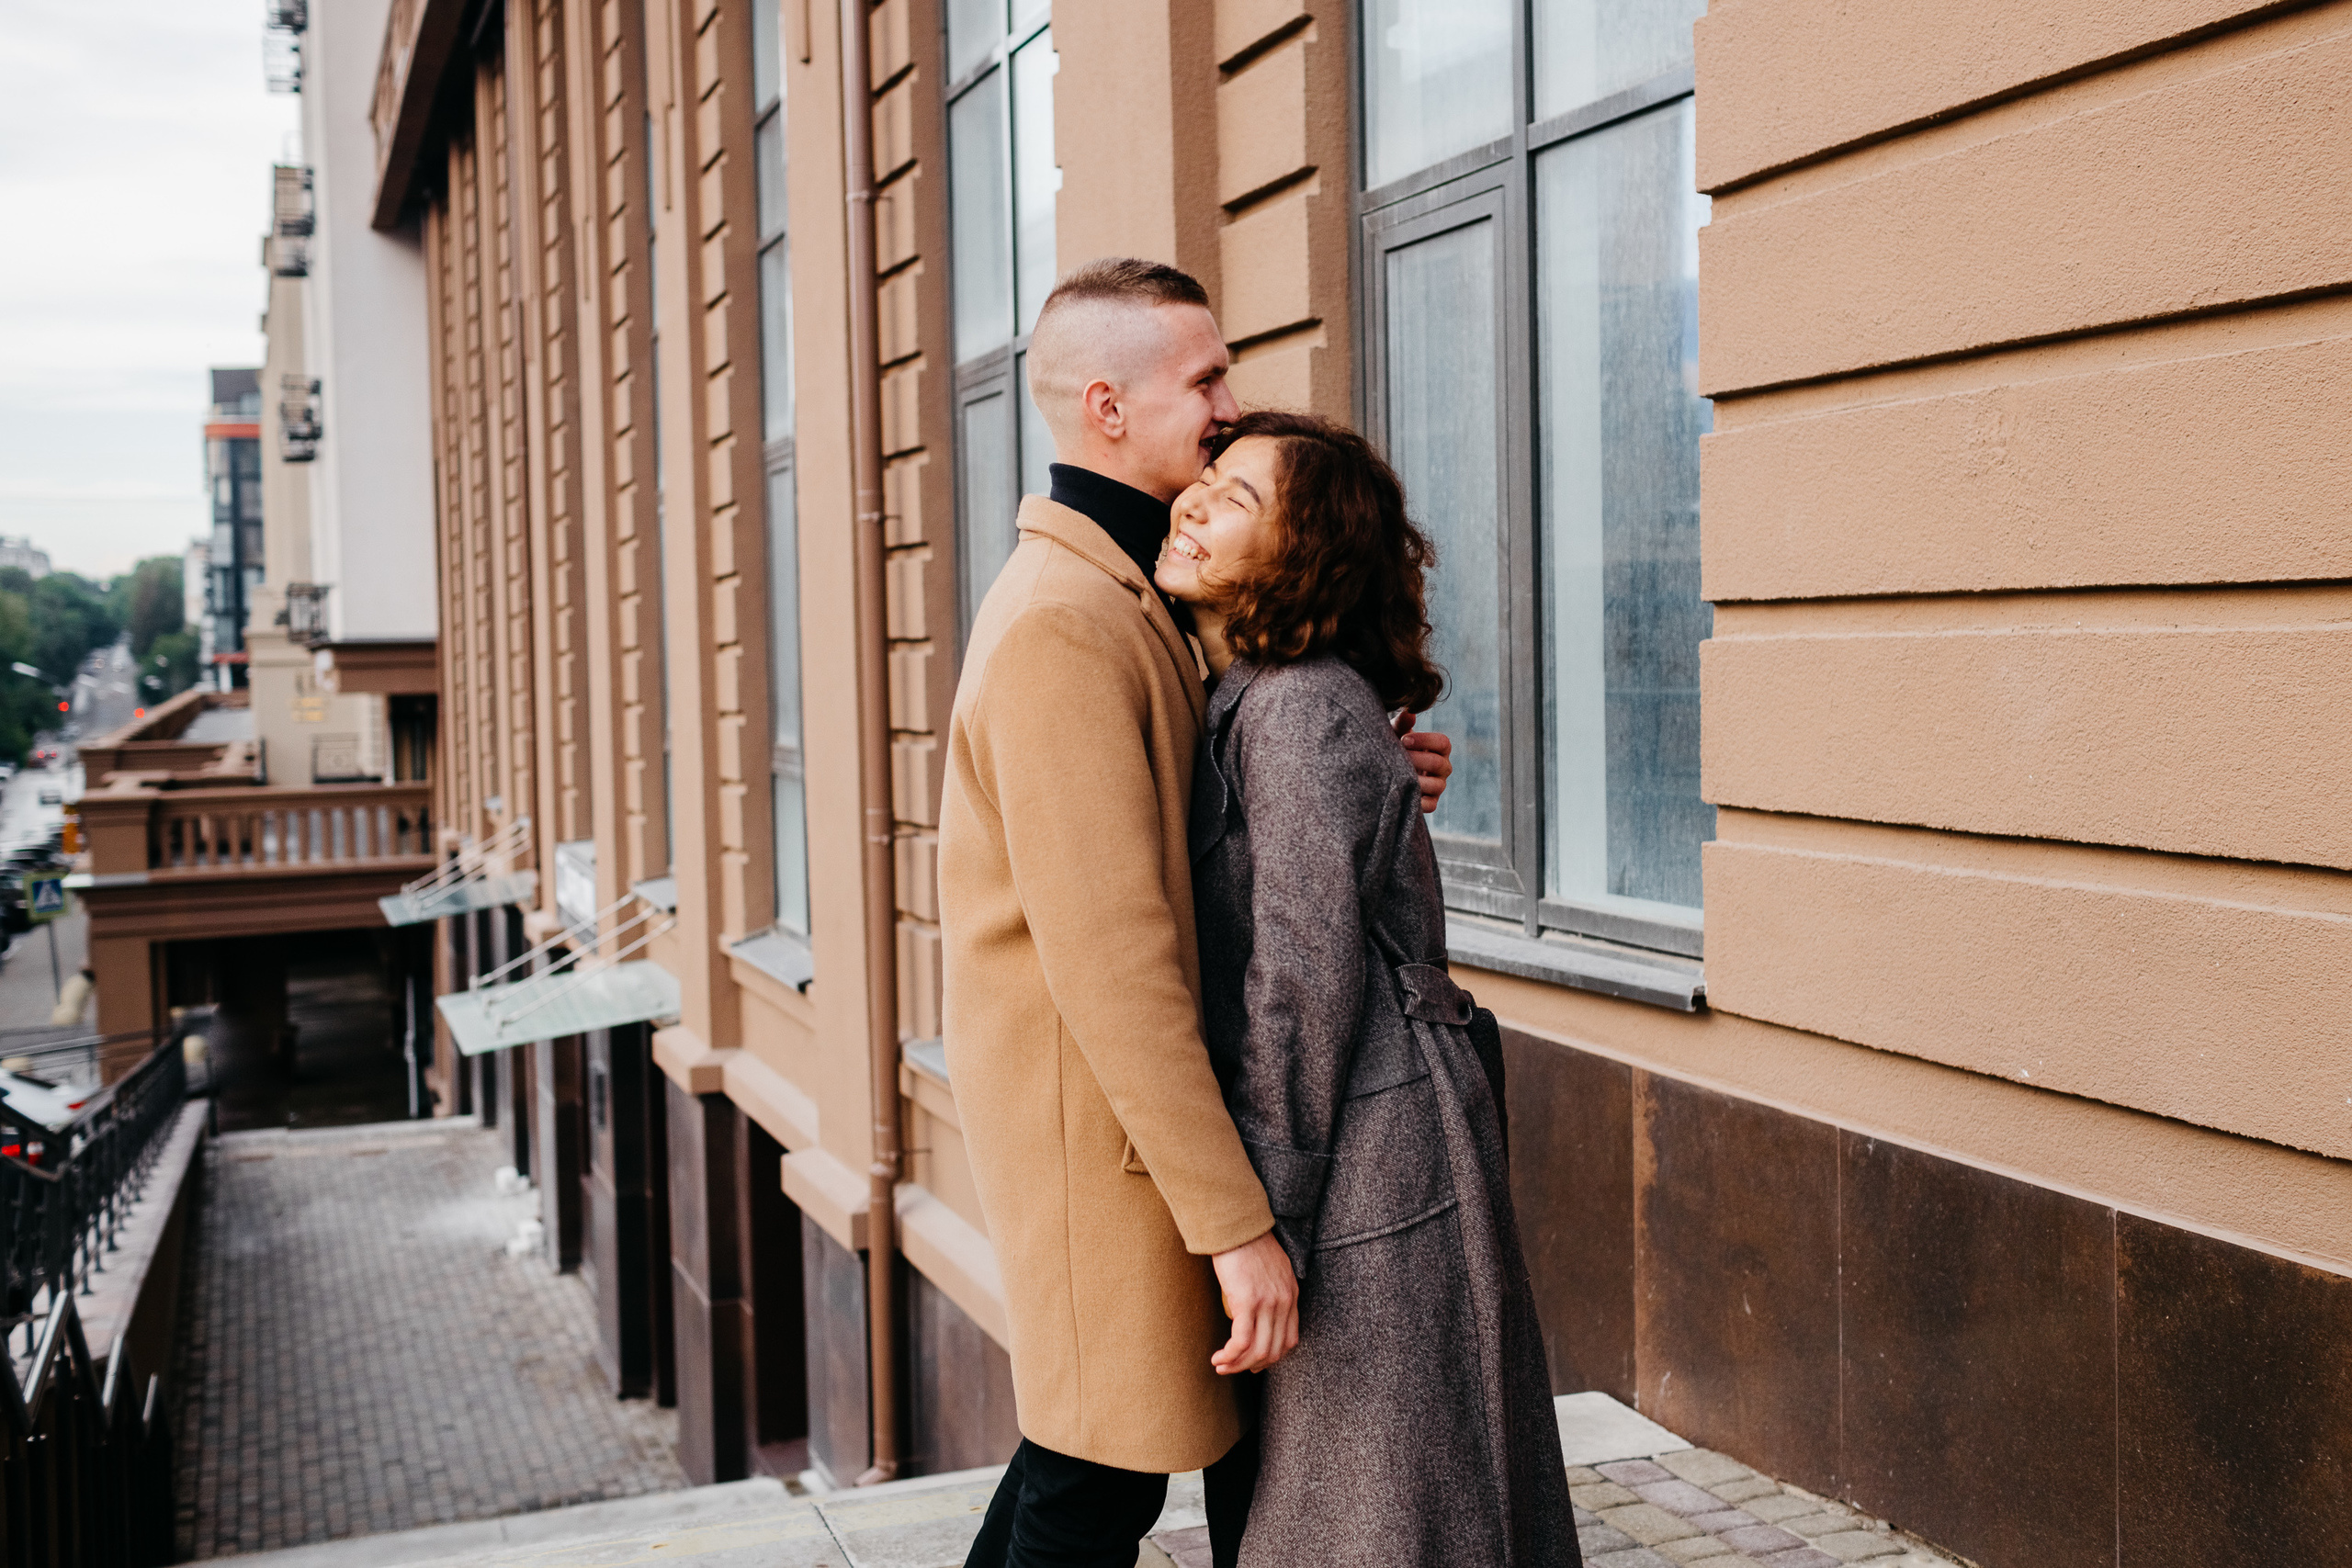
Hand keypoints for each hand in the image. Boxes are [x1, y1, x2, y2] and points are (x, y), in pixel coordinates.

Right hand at [1209, 1230, 1298, 1374]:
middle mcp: (1284, 1301)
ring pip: (1258, 1351)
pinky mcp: (1247, 1301)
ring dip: (1237, 1365)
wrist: (1234, 1224)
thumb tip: (1255, 1313)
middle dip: (1251, 1366)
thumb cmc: (1246, 1242)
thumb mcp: (1270, 1268)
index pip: (1289, 1340)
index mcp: (1291, 1294)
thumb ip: (1270, 1290)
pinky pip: (1242, 1341)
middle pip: (1274, 1351)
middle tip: (1231, 1368)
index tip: (1252, 1363)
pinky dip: (1230, 1356)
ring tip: (1220, 1365)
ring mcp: (1267, 1302)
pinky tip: (1218, 1357)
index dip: (1270, 1358)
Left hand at [1394, 711, 1451, 814]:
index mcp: (1439, 749)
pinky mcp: (1431, 803)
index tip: (1405, 739)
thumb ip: (1402, 724)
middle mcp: (1444, 767)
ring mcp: (1439, 786)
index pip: (1443, 743)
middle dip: (1417, 759)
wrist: (1384, 772)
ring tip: (1398, 776)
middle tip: (1398, 757)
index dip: (1425, 740)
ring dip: (1416, 780)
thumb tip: (1408, 713)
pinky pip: (1431, 805)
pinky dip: (1418, 802)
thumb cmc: (1394, 749)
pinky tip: (1402, 793)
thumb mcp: (1395, 735)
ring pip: (1437, 785)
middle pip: (1439, 764)